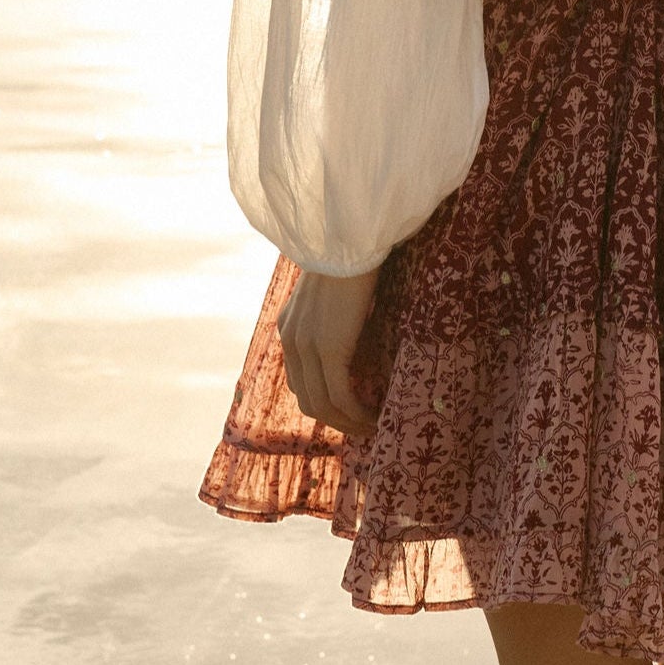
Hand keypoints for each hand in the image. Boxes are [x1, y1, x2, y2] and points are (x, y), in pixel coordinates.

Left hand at [277, 266, 380, 436]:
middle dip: (336, 420)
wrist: (352, 238)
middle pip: (308, 399)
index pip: (299, 380)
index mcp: (288, 326)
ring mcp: (306, 346)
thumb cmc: (353, 254)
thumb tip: (354, 326)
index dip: (323, 402)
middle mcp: (290, 340)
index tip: (349, 410)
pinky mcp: (328, 349)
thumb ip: (332, 313)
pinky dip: (357, 413)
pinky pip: (340, 396)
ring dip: (348, 422)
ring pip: (322, 405)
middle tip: (363, 426)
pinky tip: (375, 415)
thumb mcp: (333, 290)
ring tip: (372, 426)